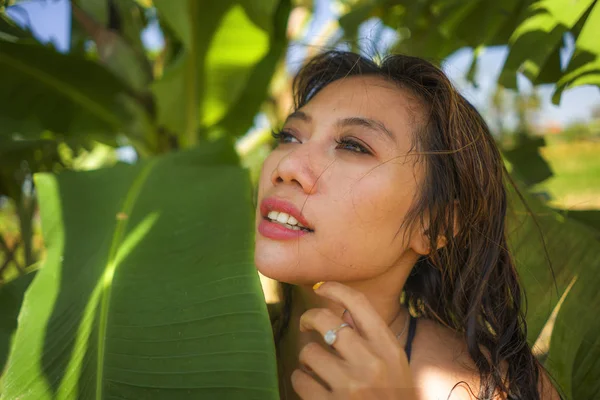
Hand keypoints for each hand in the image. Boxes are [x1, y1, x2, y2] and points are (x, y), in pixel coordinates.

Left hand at [291, 281, 417, 398]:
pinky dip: (301, 380)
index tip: (321, 287)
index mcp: (389, 349)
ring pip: (308, 352)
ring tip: (315, 366)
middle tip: (306, 324)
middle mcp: (371, 364)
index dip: (336, 289)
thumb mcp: (395, 365)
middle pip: (326, 321)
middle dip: (310, 318)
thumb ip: (372, 338)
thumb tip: (342, 310)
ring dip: (307, 358)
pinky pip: (300, 380)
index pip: (359, 304)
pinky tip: (312, 384)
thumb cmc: (393, 396)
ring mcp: (350, 387)